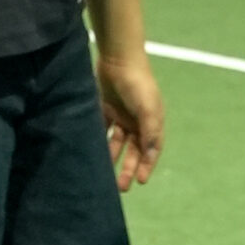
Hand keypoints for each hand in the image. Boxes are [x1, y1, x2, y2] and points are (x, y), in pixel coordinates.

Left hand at [96, 51, 163, 189]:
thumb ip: (150, 131)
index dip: (146, 166)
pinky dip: (99, 141)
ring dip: (112, 158)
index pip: (150, 150)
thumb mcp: (148, 108)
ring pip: (116, 143)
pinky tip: (92, 154)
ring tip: (104, 174)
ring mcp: (121, 116)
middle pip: (133, 150)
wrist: (118, 58)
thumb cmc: (137, 83)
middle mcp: (137, 122)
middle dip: (128, 168)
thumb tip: (152, 155)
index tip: (140, 181)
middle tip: (121, 186)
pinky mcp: (105, 110)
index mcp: (151, 122)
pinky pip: (102, 131)